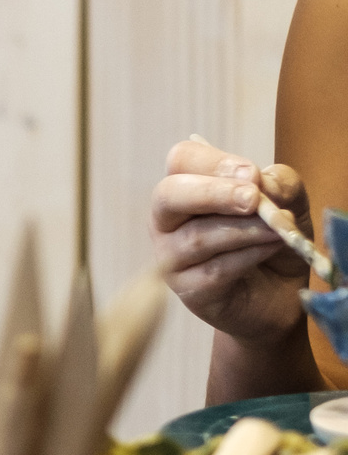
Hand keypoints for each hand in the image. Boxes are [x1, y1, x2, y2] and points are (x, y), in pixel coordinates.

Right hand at [151, 137, 315, 344]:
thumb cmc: (273, 239)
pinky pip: (214, 270)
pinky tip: (272, 249)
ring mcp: (171, 256)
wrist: (281, 294)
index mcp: (187, 187)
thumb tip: (260, 183)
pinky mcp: (188, 290)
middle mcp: (168, 219)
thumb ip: (278, 184)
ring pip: (196, 237)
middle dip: (213, 194)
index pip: (183, 160)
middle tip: (252, 198)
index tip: (253, 175)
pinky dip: (248, 256)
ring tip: (278, 229)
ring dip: (243, 230)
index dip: (216, 164)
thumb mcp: (288, 202)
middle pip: (169, 195)